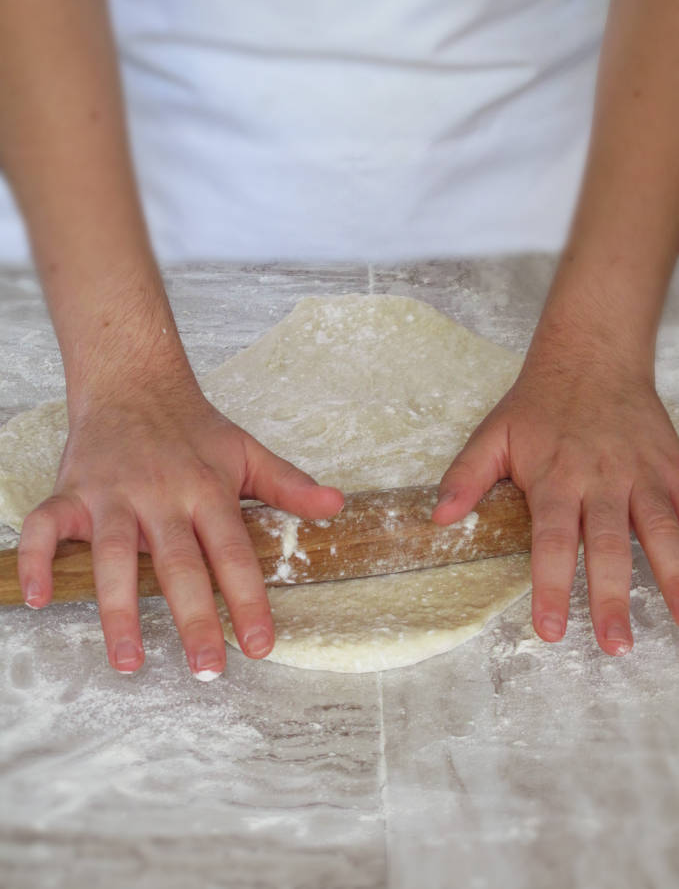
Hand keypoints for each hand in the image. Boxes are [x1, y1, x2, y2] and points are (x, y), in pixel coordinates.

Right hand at [17, 382, 343, 677]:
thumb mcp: (247, 451)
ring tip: (129, 661)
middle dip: (193, 618)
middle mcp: (160, 495)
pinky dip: (37, 560)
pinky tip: (41, 600)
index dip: (249, 600)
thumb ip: (289, 484)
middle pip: (178, 563)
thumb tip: (336, 506)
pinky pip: (44, 527)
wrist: (133, 380)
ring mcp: (112, 494)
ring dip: (118, 609)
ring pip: (113, 555)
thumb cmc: (194, 427)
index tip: (262, 645)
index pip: (233, 553)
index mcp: (207, 490)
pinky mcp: (71, 490)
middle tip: (206, 669)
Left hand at [433, 358, 678, 655]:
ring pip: (663, 529)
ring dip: (674, 576)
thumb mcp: (492, 434)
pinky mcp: (671, 464)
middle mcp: (601, 480)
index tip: (550, 630)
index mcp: (555, 479)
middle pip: (608, 545)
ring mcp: (642, 473)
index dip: (551, 587)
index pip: (551, 542)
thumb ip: (467, 476)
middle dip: (611, 597)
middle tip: (615, 645)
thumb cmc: (538, 403)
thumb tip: (440, 518)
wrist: (591, 356)